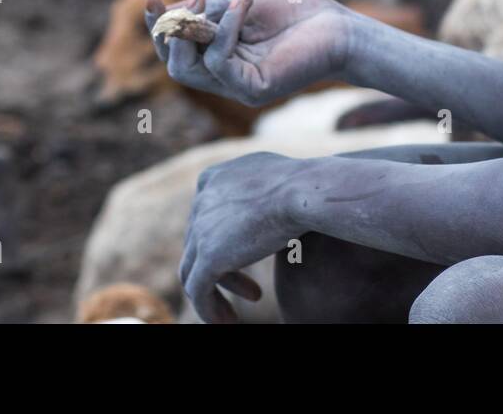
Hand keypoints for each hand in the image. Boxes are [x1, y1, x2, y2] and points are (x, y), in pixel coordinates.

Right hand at [145, 0, 351, 105]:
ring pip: (188, 69)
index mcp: (220, 54)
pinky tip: (244, 5)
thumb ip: (209, 11)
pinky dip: (225, 29)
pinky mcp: (253, 90)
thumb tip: (171, 12)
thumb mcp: (242, 3)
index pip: (175, 48)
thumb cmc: (296, 13)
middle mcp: (224, 76)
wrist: (339, 25)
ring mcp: (237, 86)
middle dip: (170, 31)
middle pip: (174, 64)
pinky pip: (220, 62)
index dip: (157, 26)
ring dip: (197, 27)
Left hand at [180, 152, 302, 323]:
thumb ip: (264, 190)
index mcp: (215, 178)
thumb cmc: (307, 185)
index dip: (227, 241)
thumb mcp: (278, 179)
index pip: (209, 215)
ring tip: (232, 317)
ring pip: (195, 271)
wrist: (306, 191)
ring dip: (214, 295)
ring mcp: (201, 227)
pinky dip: (210, 309)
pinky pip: (199, 290)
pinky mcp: (208, 256)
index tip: (247, 257)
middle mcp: (203, 199)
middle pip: (203, 243)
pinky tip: (228, 323)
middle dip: (227, 271)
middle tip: (254, 293)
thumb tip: (278, 198)